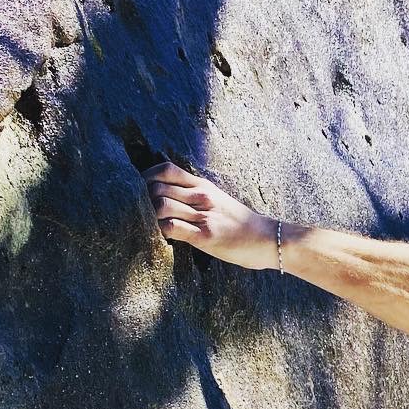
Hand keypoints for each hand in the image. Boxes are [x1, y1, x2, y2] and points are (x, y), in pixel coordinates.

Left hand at [144, 161, 274, 267]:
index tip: (141, 191)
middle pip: (157, 187)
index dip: (147, 178)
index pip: (165, 170)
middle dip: (143, 200)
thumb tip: (172, 196)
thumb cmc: (241, 223)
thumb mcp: (218, 199)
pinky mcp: (204, 236)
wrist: (267, 238)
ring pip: (160, 205)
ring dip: (150, 216)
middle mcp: (201, 196)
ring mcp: (202, 216)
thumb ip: (196, 194)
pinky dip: (160, 232)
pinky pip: (171, 228)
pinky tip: (164, 238)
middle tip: (143, 213)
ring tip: (152, 226)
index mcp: (202, 185)